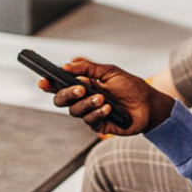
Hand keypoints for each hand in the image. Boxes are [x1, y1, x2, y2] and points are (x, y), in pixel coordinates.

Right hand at [38, 57, 175, 135]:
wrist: (149, 104)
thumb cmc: (130, 86)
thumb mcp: (109, 72)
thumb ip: (87, 69)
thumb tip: (66, 66)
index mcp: (83, 84)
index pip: (60, 85)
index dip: (49, 84)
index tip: (43, 81)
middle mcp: (83, 99)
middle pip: (61, 100)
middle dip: (66, 94)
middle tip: (80, 89)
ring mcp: (90, 113)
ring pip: (74, 111)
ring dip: (87, 103)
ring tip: (102, 98)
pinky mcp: (99, 125)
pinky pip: (90, 120)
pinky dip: (98, 113)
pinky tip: (109, 108)